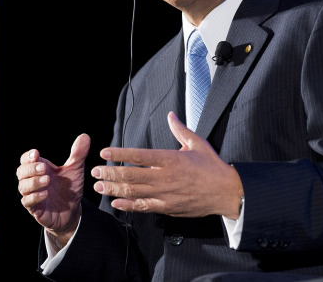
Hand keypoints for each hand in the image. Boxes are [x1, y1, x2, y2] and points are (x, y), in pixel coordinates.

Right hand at [17, 134, 89, 245]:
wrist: (73, 211)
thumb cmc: (69, 188)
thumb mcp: (76, 170)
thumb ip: (78, 154)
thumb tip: (85, 136)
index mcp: (40, 168)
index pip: (26, 159)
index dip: (28, 156)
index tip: (36, 154)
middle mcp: (33, 180)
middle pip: (21, 171)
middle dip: (31, 168)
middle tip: (44, 168)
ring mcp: (32, 194)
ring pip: (23, 186)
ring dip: (33, 182)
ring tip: (47, 180)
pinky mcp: (35, 209)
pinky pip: (28, 202)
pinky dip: (34, 197)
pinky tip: (45, 194)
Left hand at [91, 112, 242, 218]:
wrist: (227, 193)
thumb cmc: (212, 167)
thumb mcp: (197, 143)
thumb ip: (180, 129)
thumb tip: (171, 115)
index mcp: (170, 159)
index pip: (139, 156)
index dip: (120, 154)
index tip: (105, 152)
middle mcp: (165, 177)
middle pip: (131, 176)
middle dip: (110, 174)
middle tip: (95, 172)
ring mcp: (165, 195)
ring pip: (134, 192)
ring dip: (114, 190)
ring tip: (99, 187)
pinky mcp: (168, 208)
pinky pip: (144, 207)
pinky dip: (128, 206)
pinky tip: (116, 203)